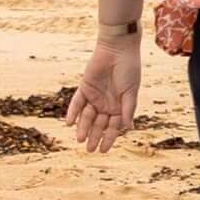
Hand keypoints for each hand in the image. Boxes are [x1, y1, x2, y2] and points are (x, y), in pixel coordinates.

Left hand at [68, 36, 140, 152]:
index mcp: (119, 107)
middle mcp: (106, 104)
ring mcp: (95, 96)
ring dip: (83, 127)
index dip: (108, 139)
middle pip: (98, 124)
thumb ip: (128, 109)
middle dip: (94, 137)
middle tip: (89, 149)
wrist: (118, 49)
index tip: (103, 150)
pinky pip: (77, 102)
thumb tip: (128, 128)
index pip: (113, 127)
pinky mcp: (85, 87)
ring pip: (87, 116)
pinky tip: (69, 123)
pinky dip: (73, 112)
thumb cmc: (129, 70)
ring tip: (80, 139)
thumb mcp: (131, 92)